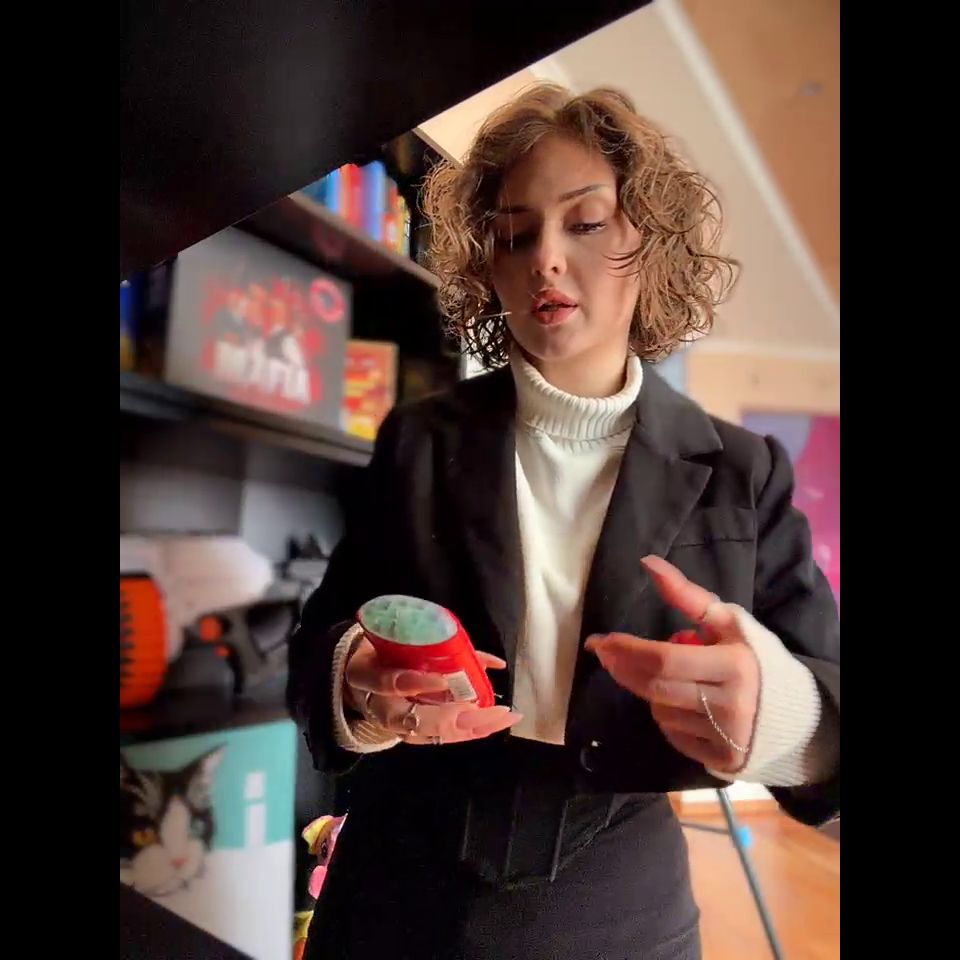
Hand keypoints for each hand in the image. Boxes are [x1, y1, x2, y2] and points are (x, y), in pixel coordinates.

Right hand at [344, 636, 521, 745]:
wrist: (358, 677)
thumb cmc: (379, 652)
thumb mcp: (390, 638)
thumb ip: (427, 638)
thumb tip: (481, 650)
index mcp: (368, 678)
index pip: (389, 683)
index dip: (415, 683)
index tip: (443, 679)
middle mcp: (382, 708)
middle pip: (415, 721)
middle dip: (453, 718)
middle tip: (487, 710)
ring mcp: (398, 725)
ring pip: (432, 734)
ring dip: (469, 729)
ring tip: (501, 717)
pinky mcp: (411, 733)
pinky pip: (442, 737)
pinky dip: (472, 730)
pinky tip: (499, 720)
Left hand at [585, 555, 759, 773]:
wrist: (793, 714)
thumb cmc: (755, 659)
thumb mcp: (728, 622)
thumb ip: (687, 596)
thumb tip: (648, 563)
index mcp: (733, 667)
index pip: (664, 660)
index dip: (627, 650)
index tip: (601, 640)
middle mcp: (728, 706)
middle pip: (655, 688)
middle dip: (623, 668)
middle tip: (604, 653)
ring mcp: (723, 737)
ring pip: (660, 711)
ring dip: (651, 691)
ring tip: (671, 678)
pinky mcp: (718, 760)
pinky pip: (672, 734)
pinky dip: (667, 715)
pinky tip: (682, 703)